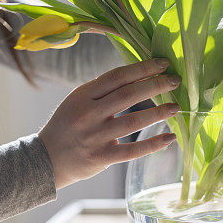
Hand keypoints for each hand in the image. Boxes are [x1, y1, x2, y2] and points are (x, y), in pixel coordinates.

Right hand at [39, 59, 179, 189]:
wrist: (47, 159)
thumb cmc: (68, 125)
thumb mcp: (77, 101)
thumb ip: (102, 90)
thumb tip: (139, 75)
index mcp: (83, 95)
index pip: (117, 76)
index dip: (142, 68)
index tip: (163, 63)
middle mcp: (88, 114)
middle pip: (127, 95)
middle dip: (155, 85)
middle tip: (175, 81)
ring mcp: (95, 137)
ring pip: (133, 121)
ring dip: (158, 112)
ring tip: (176, 107)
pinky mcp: (102, 157)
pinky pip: (133, 151)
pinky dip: (153, 144)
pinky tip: (170, 138)